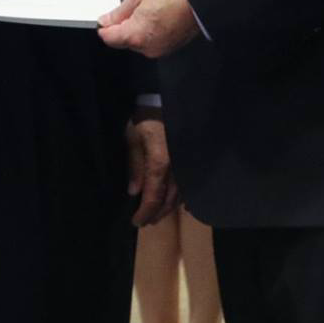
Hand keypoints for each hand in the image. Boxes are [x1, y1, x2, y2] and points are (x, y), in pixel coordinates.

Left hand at [98, 0, 199, 58]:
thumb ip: (119, 12)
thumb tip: (106, 20)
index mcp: (136, 35)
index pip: (109, 38)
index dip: (105, 27)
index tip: (105, 20)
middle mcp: (148, 47)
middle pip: (124, 41)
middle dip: (123, 26)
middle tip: (134, 8)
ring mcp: (160, 49)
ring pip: (138, 41)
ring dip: (138, 29)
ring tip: (150, 10)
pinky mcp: (170, 47)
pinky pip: (152, 41)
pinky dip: (151, 31)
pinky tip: (158, 16)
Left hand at [125, 111, 179, 226]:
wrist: (165, 100)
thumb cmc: (145, 118)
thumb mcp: (132, 138)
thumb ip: (134, 165)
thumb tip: (134, 192)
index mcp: (161, 161)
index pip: (154, 196)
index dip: (145, 212)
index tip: (136, 222)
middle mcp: (178, 167)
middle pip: (169, 200)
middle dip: (156, 213)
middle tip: (145, 222)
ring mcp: (187, 165)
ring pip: (180, 195)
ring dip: (168, 208)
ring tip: (157, 215)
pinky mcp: (191, 162)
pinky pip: (190, 185)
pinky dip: (184, 198)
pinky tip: (183, 206)